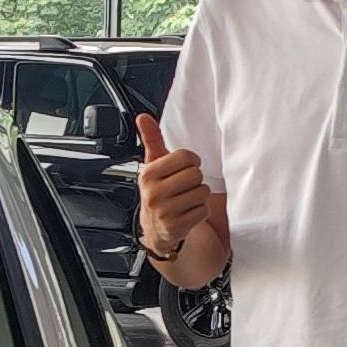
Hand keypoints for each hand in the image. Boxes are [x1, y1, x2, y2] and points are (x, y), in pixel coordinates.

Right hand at [133, 113, 219, 261]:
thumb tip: (143, 117)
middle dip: (195, 180)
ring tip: (186, 199)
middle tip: (184, 186)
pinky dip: (200, 211)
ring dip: (199, 196)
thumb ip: (151, 140)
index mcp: (148, 175)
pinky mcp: (177, 227)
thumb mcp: (153, 166)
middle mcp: (153, 193)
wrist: (155, 228)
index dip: (191, 161)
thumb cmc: (158, 192)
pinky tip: (188, 212)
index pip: (185, 157)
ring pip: (202, 192)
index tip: (184, 168)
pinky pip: (204, 211)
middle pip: (195, 175)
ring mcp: (164, 212)